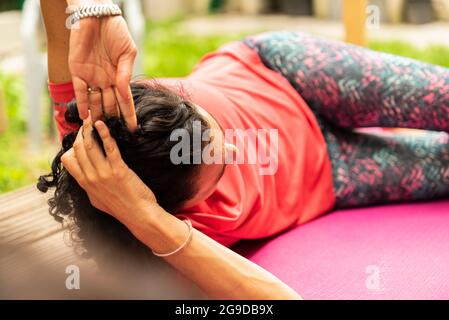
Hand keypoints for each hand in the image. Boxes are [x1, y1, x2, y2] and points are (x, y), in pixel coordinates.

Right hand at [61, 116, 155, 224]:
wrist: (139, 215)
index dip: (72, 146)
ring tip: (92, 118)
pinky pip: (109, 147)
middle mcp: (91, 178)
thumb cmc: (121, 207)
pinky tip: (102, 124)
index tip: (80, 138)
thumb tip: (84, 177)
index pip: (67, 160)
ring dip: (89, 129)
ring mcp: (104, 174)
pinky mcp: (119, 170)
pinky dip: (104, 133)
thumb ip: (89, 187)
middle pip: (78, 149)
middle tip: (86, 121)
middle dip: (81, 133)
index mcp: (85, 184)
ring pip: (90, 145)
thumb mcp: (97, 200)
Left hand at [68, 13, 137, 131]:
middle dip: (113, 121)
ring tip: (99, 132)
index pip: (126, 101)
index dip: (129, 115)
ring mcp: (92, 78)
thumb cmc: (115, 32)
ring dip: (98, 117)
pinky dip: (82, 105)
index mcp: (119, 76)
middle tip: (115, 137)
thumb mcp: (127, 52)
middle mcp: (106, 80)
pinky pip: (80, 92)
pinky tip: (85, 118)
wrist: (96, 16)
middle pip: (110, 105)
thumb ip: (125, 73)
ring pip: (95, 102)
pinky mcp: (78, 72)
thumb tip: (124, 92)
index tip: (133, 130)